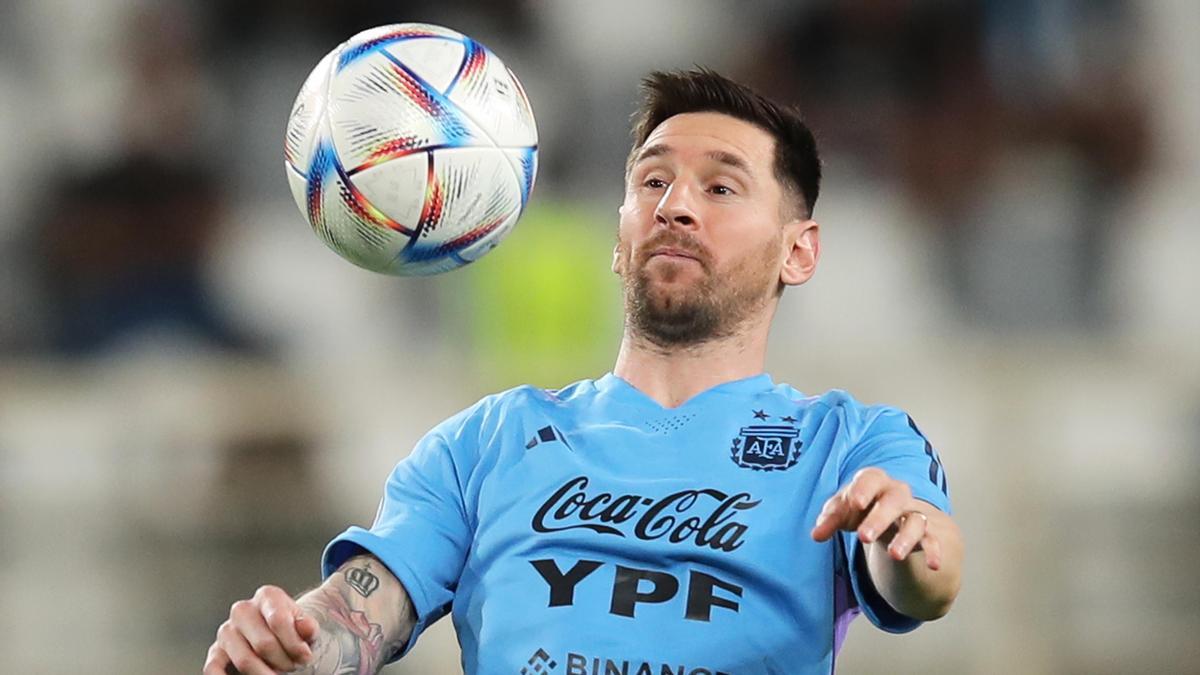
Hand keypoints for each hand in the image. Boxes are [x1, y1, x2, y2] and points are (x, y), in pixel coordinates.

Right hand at [204, 585, 320, 674]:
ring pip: (244, 661)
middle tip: (293, 665)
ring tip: (277, 672)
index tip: (306, 655)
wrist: (281, 638)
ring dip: (265, 673)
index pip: (278, 621)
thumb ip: (308, 626)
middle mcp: (242, 610)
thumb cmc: (295, 631)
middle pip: (263, 644)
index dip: (295, 644)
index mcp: (267, 596)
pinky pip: (213, 668)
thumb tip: (306, 628)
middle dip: (283, 661)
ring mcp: (227, 631)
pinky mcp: (216, 652)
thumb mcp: (308, 626)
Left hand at [810, 468, 941, 570]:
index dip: (864, 489)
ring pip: (914, 521)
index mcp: (874, 483)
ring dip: (905, 538)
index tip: (855, 502)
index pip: (871, 479)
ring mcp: (913, 514)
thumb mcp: (843, 512)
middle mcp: (897, 495)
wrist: (895, 516)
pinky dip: (934, 552)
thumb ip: (829, 521)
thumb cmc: (862, 509)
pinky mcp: (925, 534)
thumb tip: (816, 536)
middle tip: (863, 537)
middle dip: (879, 518)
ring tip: (894, 555)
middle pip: (893, 500)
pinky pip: (932, 540)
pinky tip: (933, 565)